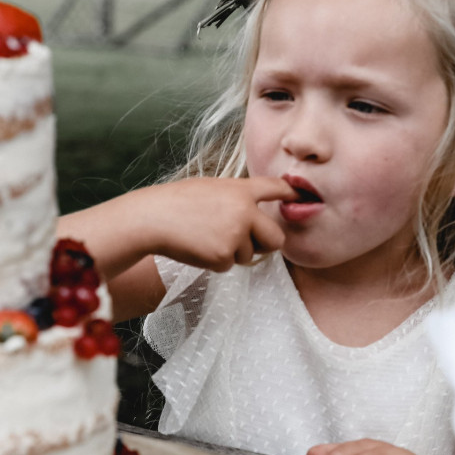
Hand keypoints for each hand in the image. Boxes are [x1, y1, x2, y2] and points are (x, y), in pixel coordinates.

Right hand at [137, 176, 291, 272]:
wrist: (152, 218)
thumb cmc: (176, 203)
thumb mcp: (211, 189)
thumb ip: (236, 201)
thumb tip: (253, 221)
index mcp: (240, 190)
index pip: (275, 188)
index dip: (291, 193)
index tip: (301, 197)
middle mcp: (244, 211)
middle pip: (276, 238)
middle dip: (265, 244)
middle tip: (248, 243)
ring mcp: (235, 234)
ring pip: (249, 255)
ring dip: (232, 252)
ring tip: (206, 237)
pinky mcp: (223, 255)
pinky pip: (229, 265)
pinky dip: (215, 261)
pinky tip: (198, 247)